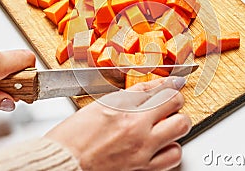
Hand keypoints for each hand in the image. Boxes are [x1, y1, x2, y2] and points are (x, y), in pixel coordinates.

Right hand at [46, 77, 190, 170]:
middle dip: (175, 101)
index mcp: (120, 107)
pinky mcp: (145, 169)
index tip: (174, 83)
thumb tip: (146, 93)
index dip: (168, 83)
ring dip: (175, 124)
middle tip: (171, 104)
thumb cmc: (71, 140)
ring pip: (181, 127)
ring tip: (166, 126)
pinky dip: (171, 148)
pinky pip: (174, 155)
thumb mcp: (96, 108)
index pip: (154, 87)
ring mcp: (143, 148)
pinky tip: (161, 146)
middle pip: (175, 102)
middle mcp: (135, 126)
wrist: (63, 165)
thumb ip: (125, 100)